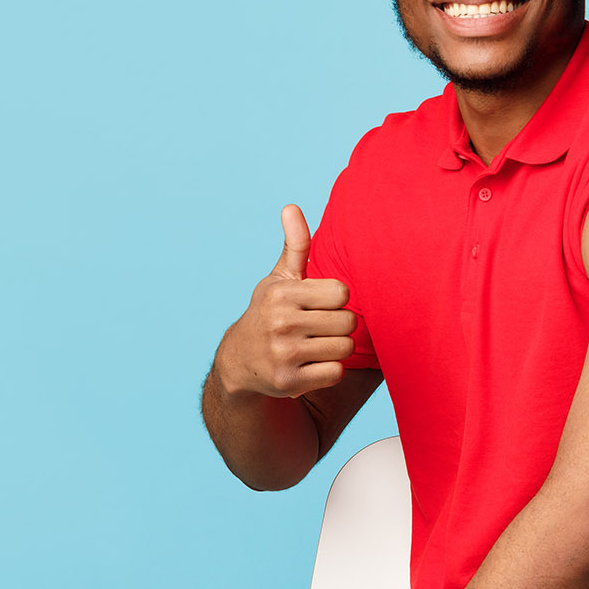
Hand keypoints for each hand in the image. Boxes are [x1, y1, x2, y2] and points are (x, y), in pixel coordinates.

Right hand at [216, 205, 357, 399]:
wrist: (240, 361)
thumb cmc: (270, 312)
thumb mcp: (279, 278)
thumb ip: (295, 245)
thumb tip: (292, 207)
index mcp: (282, 293)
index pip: (341, 293)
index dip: (335, 299)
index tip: (319, 304)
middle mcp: (280, 322)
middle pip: (347, 322)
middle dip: (339, 325)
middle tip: (320, 328)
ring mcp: (284, 354)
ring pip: (344, 348)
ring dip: (336, 349)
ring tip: (316, 345)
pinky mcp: (288, 382)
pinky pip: (335, 373)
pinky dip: (329, 370)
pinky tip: (311, 365)